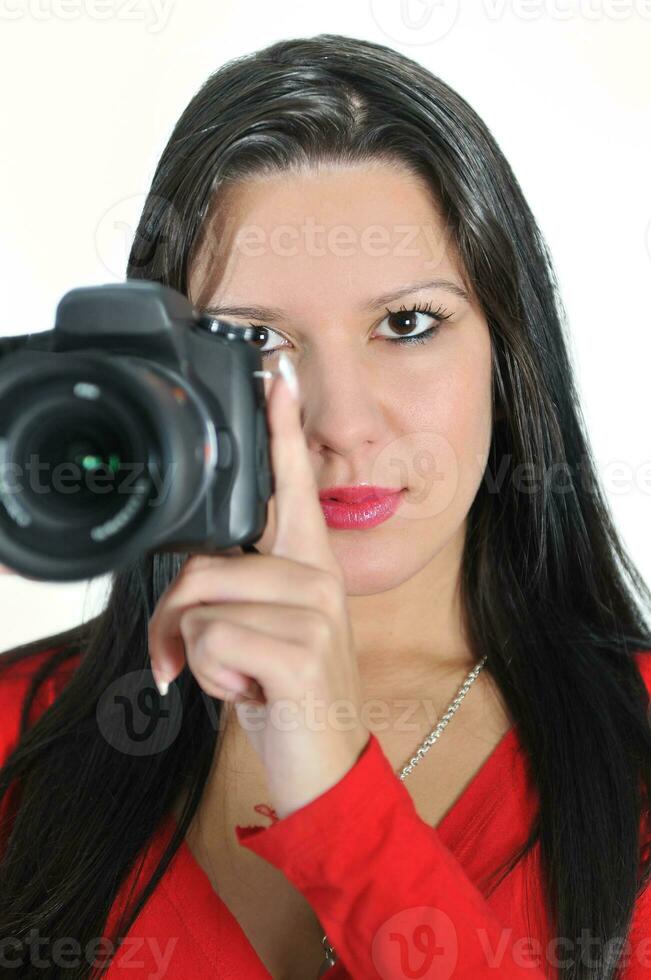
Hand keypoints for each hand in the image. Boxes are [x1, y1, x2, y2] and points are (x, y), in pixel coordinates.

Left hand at [147, 356, 369, 818]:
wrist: (325, 766)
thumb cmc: (284, 695)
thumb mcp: (252, 638)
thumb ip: (229, 595)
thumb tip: (182, 591)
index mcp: (306, 565)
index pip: (293, 482)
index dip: (281, 425)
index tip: (276, 371)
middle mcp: (316, 576)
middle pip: (199, 566)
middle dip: (175, 623)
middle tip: (194, 661)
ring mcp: (315, 608)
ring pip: (199, 608)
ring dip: (196, 659)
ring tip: (239, 680)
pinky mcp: (302, 646)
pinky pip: (208, 641)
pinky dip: (209, 680)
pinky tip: (252, 695)